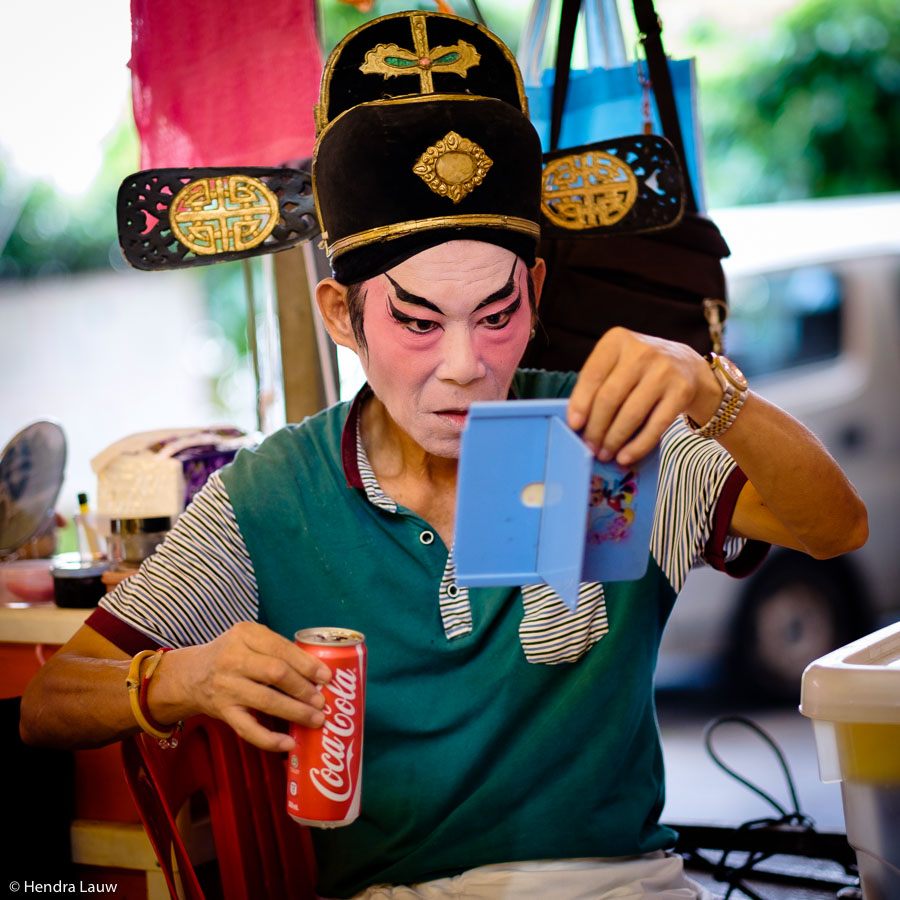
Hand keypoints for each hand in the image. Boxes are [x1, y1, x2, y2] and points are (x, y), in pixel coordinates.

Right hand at [155, 622, 332, 751]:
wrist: (190, 675)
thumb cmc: (231, 655)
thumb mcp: (249, 639)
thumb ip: (277, 649)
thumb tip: (318, 672)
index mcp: (244, 634)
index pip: (281, 648)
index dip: (307, 664)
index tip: (327, 677)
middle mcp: (233, 659)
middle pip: (276, 673)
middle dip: (304, 688)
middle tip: (323, 701)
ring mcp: (226, 687)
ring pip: (266, 701)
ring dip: (296, 712)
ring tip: (317, 719)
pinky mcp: (222, 712)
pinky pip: (248, 729)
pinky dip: (270, 739)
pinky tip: (289, 743)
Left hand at [567, 327, 715, 464]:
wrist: (686, 365)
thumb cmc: (639, 369)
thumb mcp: (616, 363)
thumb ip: (596, 385)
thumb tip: (577, 424)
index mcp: (617, 341)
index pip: (593, 375)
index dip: (580, 403)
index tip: (574, 426)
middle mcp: (641, 352)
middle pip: (610, 398)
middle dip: (596, 428)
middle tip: (589, 447)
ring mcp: (664, 371)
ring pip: (631, 414)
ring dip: (614, 440)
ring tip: (604, 455)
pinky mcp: (681, 391)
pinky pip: (655, 425)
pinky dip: (638, 446)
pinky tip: (625, 457)